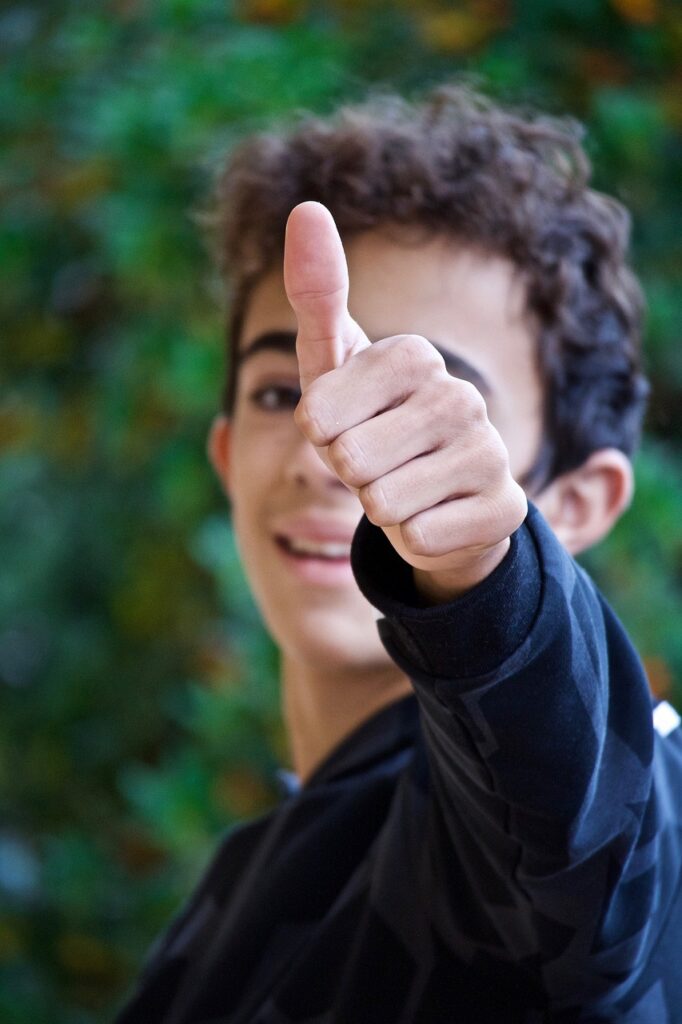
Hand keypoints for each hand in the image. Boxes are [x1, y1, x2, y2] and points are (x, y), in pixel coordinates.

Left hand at [283, 202, 526, 603]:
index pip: (319, 412)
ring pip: (385, 503)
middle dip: (347, 475)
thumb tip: (306, 208)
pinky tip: (431, 517)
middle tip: (372, 464)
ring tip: (400, 489)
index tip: (341, 426)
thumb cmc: (365, 426)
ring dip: (378, 509)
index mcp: (413, 356)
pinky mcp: (507, 508)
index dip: (317, 434)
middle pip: (353, 461)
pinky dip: (410, 539)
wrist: (424, 495)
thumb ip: (316, 296)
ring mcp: (492, 452)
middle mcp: (461, 396)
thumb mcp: (329, 367)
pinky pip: (421, 538)